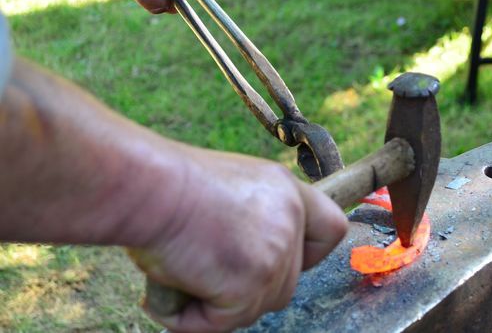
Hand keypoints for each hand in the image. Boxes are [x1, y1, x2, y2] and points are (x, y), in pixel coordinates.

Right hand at [130, 146, 347, 332]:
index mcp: (285, 190)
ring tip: (181, 277)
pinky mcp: (252, 281)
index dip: (309, 253)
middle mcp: (289, 217)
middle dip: (250, 289)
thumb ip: (251, 219)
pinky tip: (170, 294)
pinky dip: (194, 319)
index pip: (330, 229)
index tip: (278, 259)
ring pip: (259, 305)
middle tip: (206, 274)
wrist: (149, 185)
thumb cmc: (168, 186)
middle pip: (289, 281)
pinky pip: (226, 321)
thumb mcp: (227, 191)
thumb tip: (242, 260)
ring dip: (220, 304)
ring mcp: (276, 250)